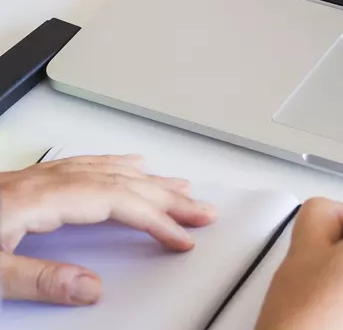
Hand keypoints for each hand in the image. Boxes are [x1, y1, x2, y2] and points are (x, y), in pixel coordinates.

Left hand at [0, 154, 216, 305]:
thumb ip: (39, 280)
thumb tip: (91, 288)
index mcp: (36, 199)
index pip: (115, 202)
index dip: (156, 219)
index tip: (182, 237)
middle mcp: (43, 182)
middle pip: (121, 183)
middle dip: (169, 198)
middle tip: (204, 211)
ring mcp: (37, 179)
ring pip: (108, 171)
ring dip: (151, 180)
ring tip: (182, 187)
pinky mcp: (30, 182)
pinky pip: (89, 165)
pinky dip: (120, 165)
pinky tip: (132, 164)